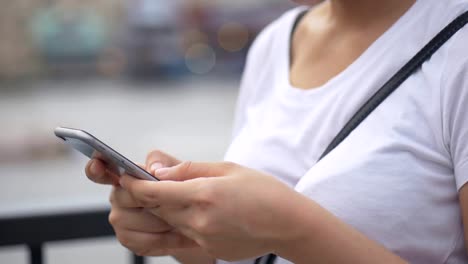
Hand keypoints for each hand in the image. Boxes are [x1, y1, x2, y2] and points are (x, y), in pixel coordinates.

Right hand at [85, 150, 214, 262]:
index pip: (102, 171)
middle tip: (174, 202)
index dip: (96, 168)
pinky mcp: (129, 239)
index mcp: (126, 175)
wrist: (192, 216)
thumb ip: (163, 162)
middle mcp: (118, 196)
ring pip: (136, 222)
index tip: (96, 164)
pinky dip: (165, 238)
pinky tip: (178, 233)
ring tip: (180, 219)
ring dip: (162, 221)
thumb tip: (154, 168)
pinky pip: (144, 241)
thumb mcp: (176, 168)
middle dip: (153, 201)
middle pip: (126, 198)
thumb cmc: (181, 188)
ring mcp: (120, 219)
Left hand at [119, 161, 302, 260]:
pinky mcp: (207, 251)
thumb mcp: (227, 168)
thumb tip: (157, 171)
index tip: (124, 176)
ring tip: (167, 196)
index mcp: (204, 194)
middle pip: (155, 209)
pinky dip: (176, 225)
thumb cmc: (263, 191)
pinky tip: (186, 214)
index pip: (153, 191)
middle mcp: (199, 220)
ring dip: (159, 211)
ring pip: (166, 224)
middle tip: (142, 182)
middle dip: (144, 196)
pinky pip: (181, 238)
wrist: (288, 223)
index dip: (133, 184)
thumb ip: (188, 170)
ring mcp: (202, 240)